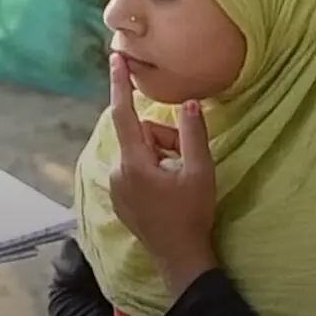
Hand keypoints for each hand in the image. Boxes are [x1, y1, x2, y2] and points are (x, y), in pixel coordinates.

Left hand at [104, 53, 218, 293]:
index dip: (120, 84)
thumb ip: (193, 134)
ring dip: (159, 155)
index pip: (123, 114)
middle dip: (163, 139)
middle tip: (185, 160)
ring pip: (138, 152)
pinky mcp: (119, 197)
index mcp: (133, 162)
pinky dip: (151, 169)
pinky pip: (133, 168)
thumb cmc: (192, 214)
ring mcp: (115, 186)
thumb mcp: (200, 172)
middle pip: (139, 135)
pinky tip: (167, 190)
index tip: (115, 58)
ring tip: (178, 180)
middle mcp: (117, 171)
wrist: (180, 256)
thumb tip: (190, 102)